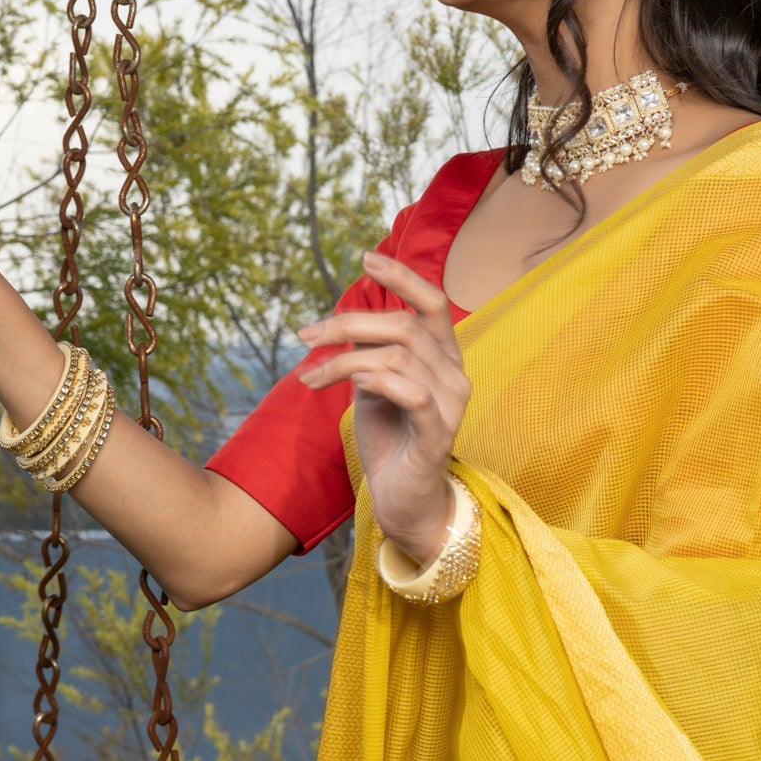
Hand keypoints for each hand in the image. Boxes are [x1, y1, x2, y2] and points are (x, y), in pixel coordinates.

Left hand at [295, 252, 469, 563]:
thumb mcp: (372, 389)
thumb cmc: (389, 442)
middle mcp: (454, 375)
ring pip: (397, 357)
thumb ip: (367, 355)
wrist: (403, 502)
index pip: (431, 303)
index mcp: (441, 358)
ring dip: (344, 361)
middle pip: (403, 326)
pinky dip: (376, 381)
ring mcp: (450, 404)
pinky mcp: (438, 435)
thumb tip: (342, 325)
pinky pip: (411, 394)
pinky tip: (347, 386)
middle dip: (348, 324)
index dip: (401, 277)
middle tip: (306, 336)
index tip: (364, 258)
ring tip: (311, 376)